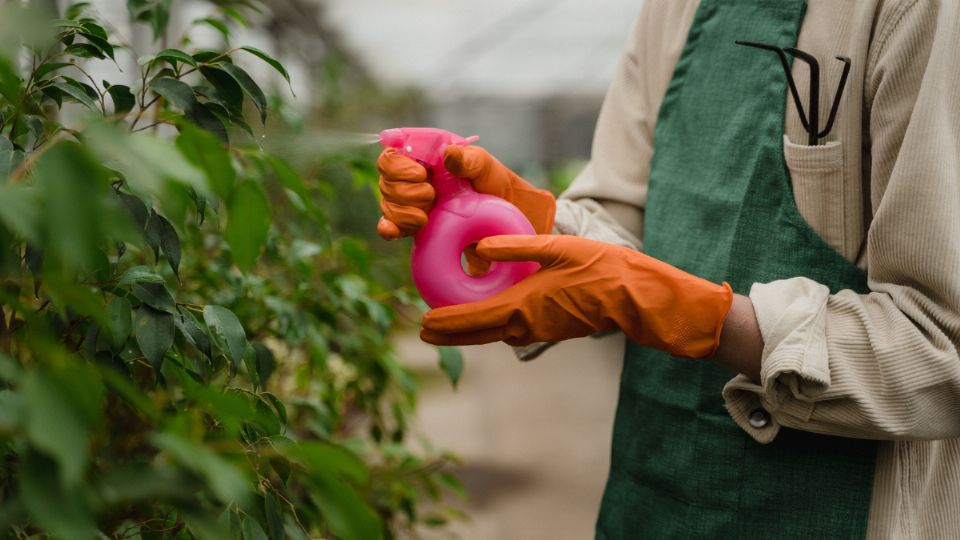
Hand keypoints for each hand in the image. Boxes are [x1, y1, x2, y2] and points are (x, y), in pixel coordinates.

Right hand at [376, 145, 555, 240]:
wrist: (502, 218)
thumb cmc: (493, 184)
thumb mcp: (484, 166)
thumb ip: (468, 159)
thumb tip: (449, 154)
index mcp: (423, 156)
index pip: (391, 154)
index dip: (397, 166)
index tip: (421, 175)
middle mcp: (412, 177)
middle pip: (385, 181)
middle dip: (405, 192)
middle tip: (431, 197)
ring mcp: (410, 201)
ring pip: (386, 203)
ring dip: (402, 212)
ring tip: (427, 217)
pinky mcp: (412, 224)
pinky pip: (389, 225)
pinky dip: (389, 227)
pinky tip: (393, 232)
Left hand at [420, 235, 733, 358]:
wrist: (636, 297)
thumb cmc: (602, 268)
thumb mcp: (557, 248)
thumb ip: (517, 247)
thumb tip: (480, 247)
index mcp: (523, 305)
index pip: (473, 319)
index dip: (445, 323)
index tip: (422, 324)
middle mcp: (526, 324)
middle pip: (478, 334)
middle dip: (450, 333)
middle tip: (425, 330)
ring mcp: (539, 330)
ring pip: (494, 334)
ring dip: (470, 330)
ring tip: (448, 321)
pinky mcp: (551, 329)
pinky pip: (512, 331)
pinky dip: (492, 326)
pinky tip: (488, 314)